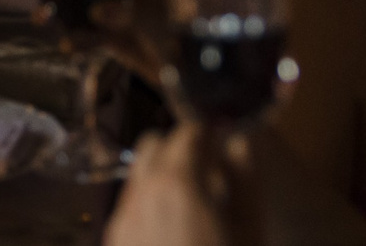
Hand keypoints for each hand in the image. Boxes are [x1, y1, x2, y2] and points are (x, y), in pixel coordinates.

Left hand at [106, 125, 258, 245]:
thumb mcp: (250, 223)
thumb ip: (245, 174)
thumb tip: (240, 143)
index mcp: (177, 183)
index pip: (188, 131)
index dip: (208, 130)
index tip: (221, 137)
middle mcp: (141, 195)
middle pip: (153, 144)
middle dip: (178, 147)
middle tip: (206, 167)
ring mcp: (123, 221)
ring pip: (138, 176)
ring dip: (162, 175)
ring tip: (192, 201)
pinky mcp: (115, 242)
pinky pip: (130, 207)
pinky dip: (149, 204)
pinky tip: (174, 227)